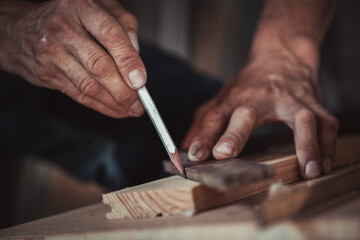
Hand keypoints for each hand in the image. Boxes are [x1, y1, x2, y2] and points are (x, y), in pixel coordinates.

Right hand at [0, 0, 144, 117]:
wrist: (20, 30)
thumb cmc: (68, 17)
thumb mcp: (99, 6)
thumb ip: (124, 24)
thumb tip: (136, 55)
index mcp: (81, 6)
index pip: (110, 34)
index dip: (128, 60)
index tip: (141, 80)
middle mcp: (63, 28)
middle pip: (99, 65)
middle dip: (123, 90)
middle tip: (139, 102)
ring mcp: (52, 52)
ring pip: (89, 85)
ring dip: (114, 102)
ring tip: (130, 109)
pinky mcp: (48, 74)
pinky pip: (79, 95)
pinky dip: (100, 106)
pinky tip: (114, 109)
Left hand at [182, 50, 338, 178]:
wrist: (280, 58)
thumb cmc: (247, 86)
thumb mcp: (221, 99)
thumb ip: (202, 123)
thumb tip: (183, 147)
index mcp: (233, 100)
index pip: (213, 117)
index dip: (203, 135)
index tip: (194, 154)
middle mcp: (259, 98)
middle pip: (247, 113)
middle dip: (235, 134)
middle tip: (224, 154)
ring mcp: (289, 99)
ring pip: (300, 117)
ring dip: (306, 143)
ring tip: (308, 170)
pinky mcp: (312, 102)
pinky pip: (326, 123)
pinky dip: (327, 145)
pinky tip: (324, 165)